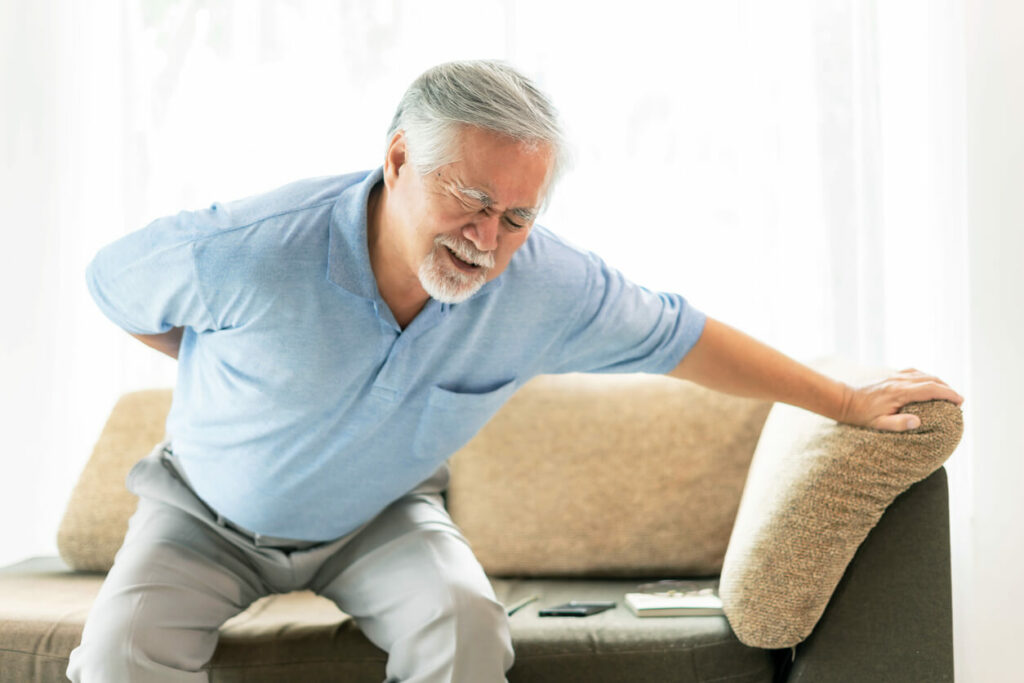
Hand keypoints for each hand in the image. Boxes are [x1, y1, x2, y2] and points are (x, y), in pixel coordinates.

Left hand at [840, 368, 964, 431]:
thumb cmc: (859, 414)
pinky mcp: (889, 375)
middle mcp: (898, 380)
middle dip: (947, 388)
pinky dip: (924, 376)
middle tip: (957, 400)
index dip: (948, 394)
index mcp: (899, 392)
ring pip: (922, 374)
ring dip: (937, 381)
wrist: (841, 398)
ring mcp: (894, 375)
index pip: (931, 389)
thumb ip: (897, 424)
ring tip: (947, 392)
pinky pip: (912, 372)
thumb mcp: (877, 424)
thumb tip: (917, 422)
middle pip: (930, 379)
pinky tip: (926, 383)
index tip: (960, 401)